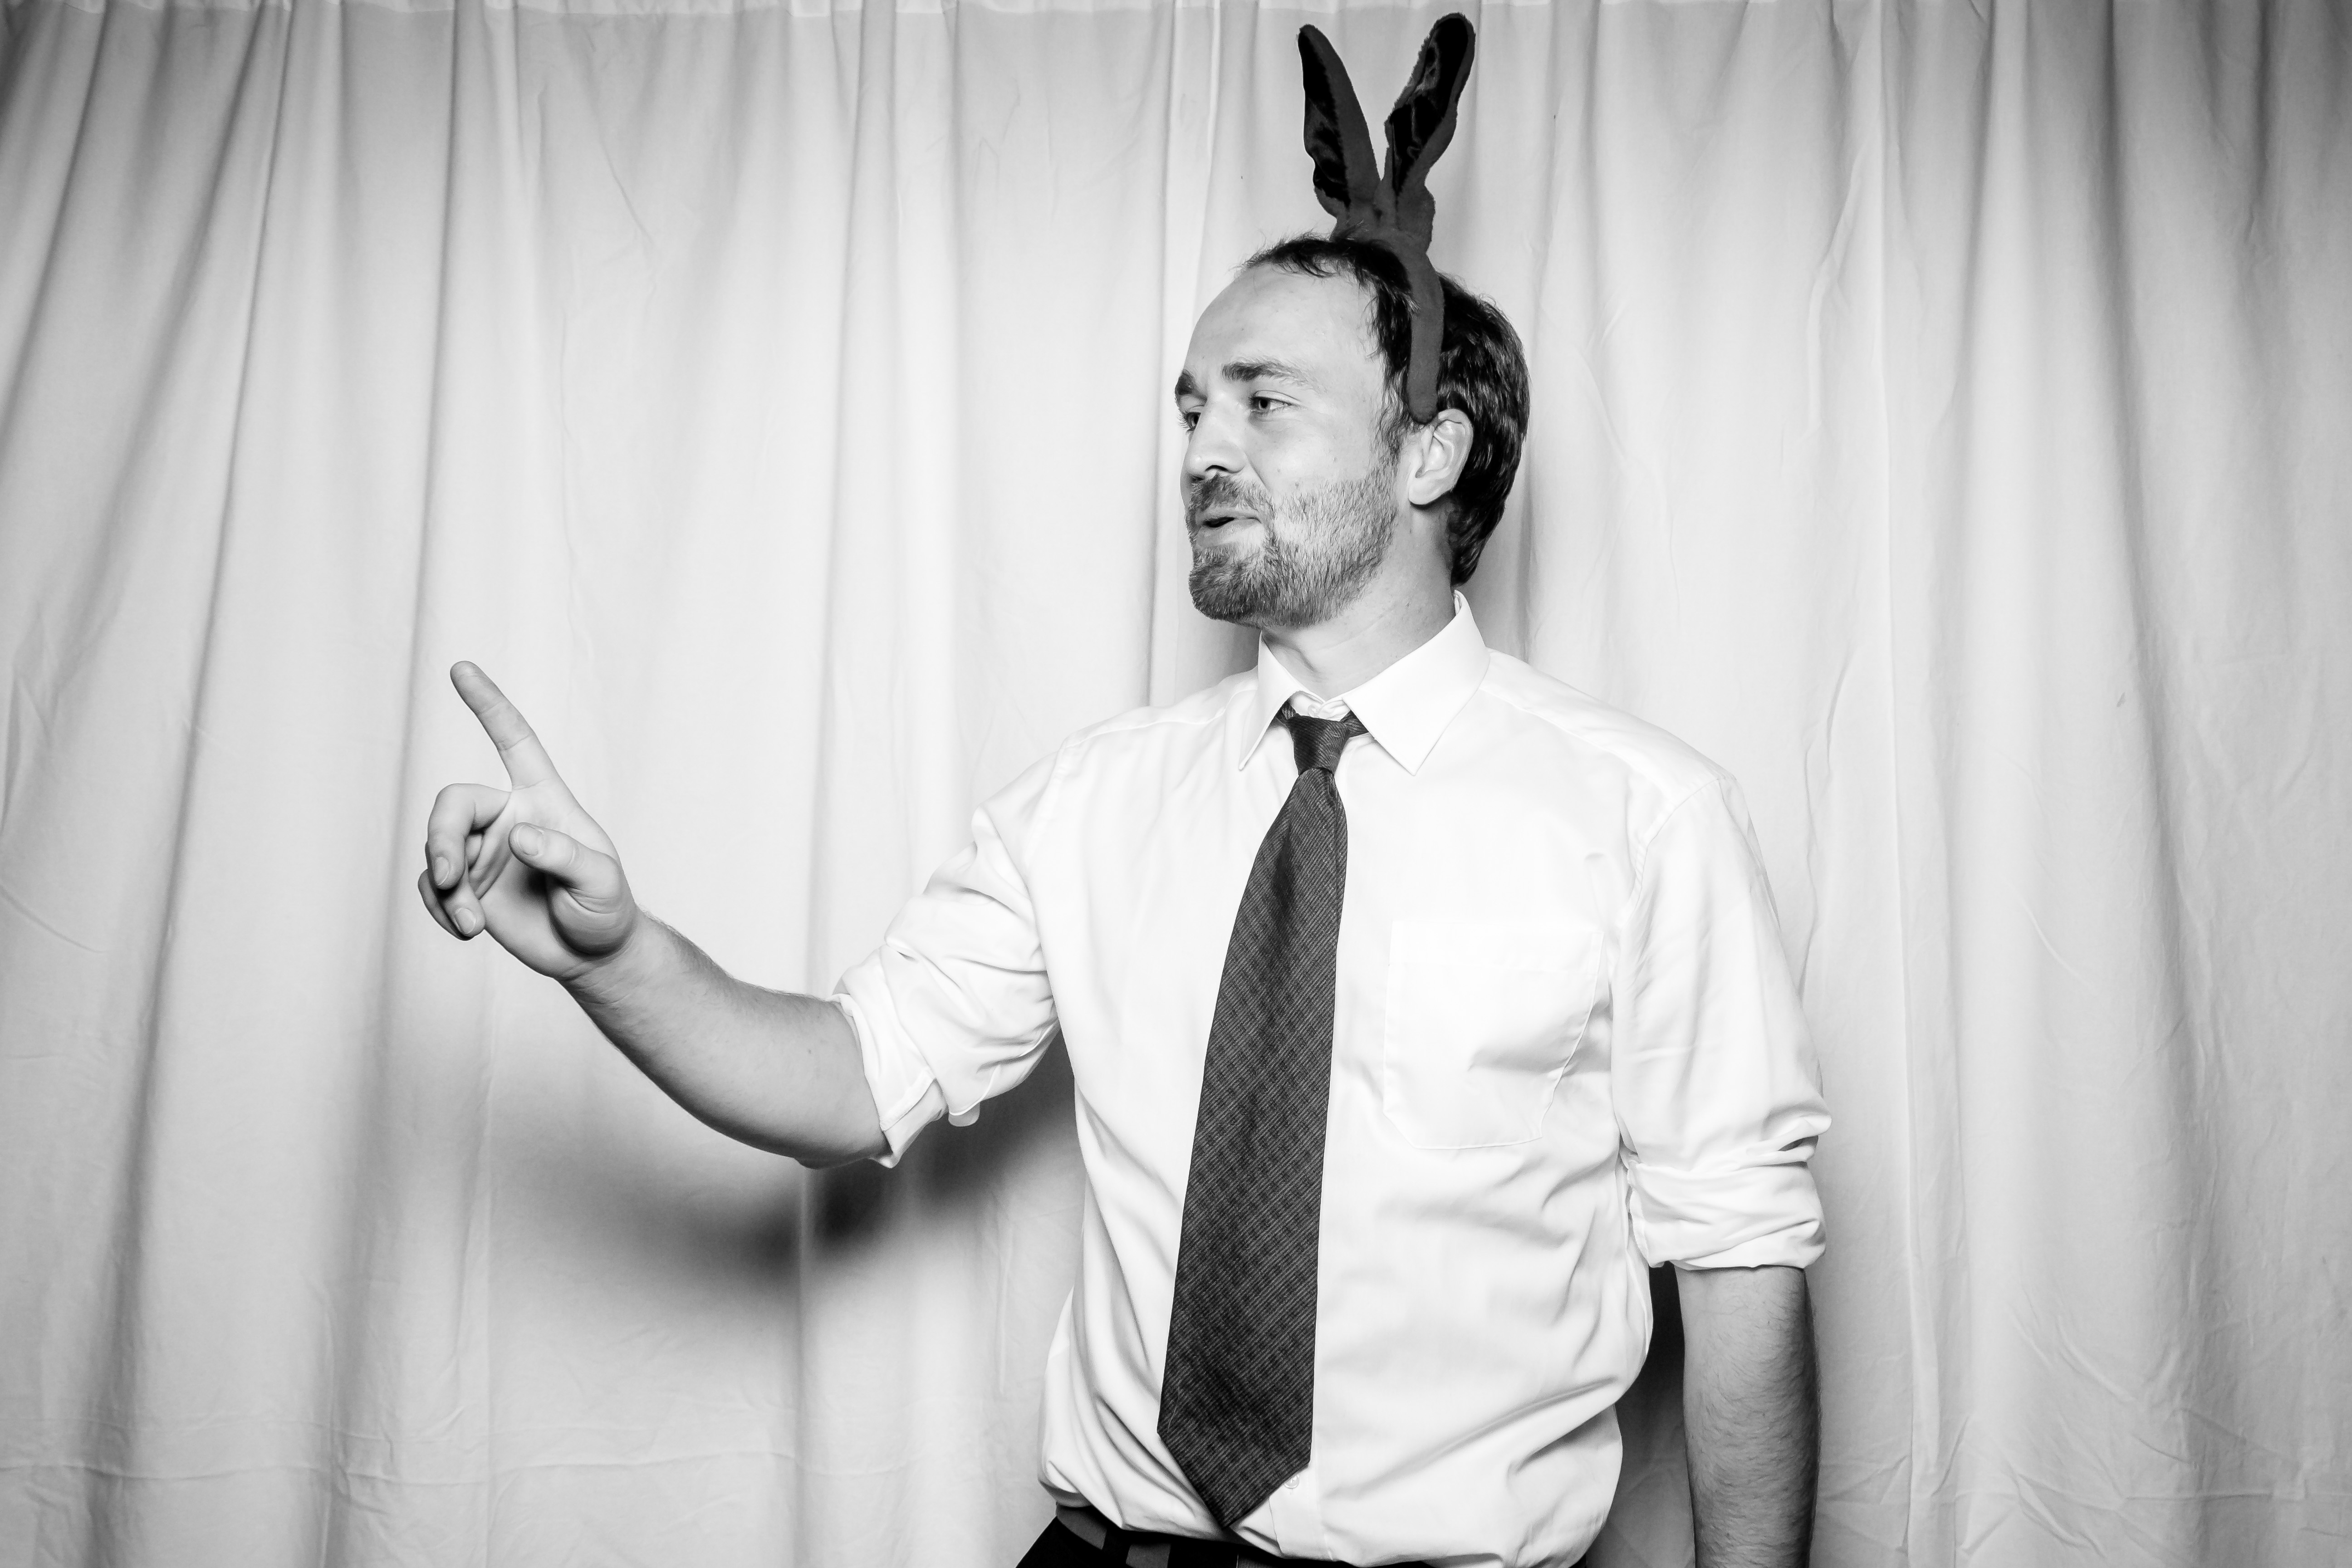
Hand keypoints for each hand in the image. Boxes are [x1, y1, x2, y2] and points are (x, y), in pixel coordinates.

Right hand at [417, 663, 637, 980]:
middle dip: (443, 839)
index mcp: (543, 799)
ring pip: (437, 847)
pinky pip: (432, 885)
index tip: (461, 668)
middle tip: (452, 880)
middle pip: (454, 803)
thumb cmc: (605, 909)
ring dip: (446, 888)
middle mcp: (508, 817)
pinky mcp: (466, 886)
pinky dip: (440, 909)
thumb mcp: (600, 882)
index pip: (514, 741)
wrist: (592, 954)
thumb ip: (563, 855)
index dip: (489, 705)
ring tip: (471, 924)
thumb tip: (517, 834)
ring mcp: (484, 851)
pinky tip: (466, 931)